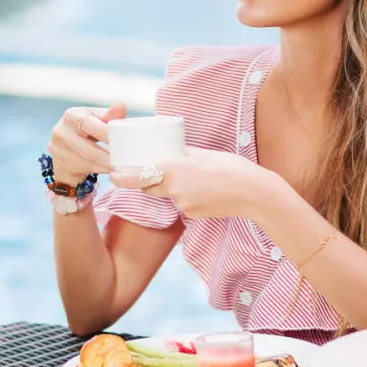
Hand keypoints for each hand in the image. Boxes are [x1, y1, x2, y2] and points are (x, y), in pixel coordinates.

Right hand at [46, 103, 125, 184]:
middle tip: (125, 159)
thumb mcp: (97, 120)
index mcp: (72, 115)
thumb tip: (121, 107)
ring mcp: (58, 148)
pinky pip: (85, 168)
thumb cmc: (86, 131)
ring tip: (121, 165)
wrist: (66, 149)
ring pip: (88, 160)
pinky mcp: (60, 163)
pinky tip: (110, 169)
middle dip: (109, 155)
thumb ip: (109, 116)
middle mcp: (61, 131)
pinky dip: (101, 169)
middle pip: (88, 148)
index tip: (123, 141)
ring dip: (107, 164)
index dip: (106, 134)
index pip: (89, 124)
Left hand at [109, 147, 262, 219]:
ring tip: (198, 180)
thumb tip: (169, 152)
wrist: (253, 193)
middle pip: (150, 187)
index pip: (139, 175)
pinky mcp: (190, 214)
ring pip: (167, 196)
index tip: (114, 175)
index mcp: (174, 167)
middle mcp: (173, 187)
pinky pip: (181, 205)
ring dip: (173, 188)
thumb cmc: (231, 167)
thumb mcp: (202, 154)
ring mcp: (182, 203)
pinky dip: (188, 198)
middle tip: (160, 172)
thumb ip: (182, 155)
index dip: (124, 177)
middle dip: (150, 180)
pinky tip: (205, 192)